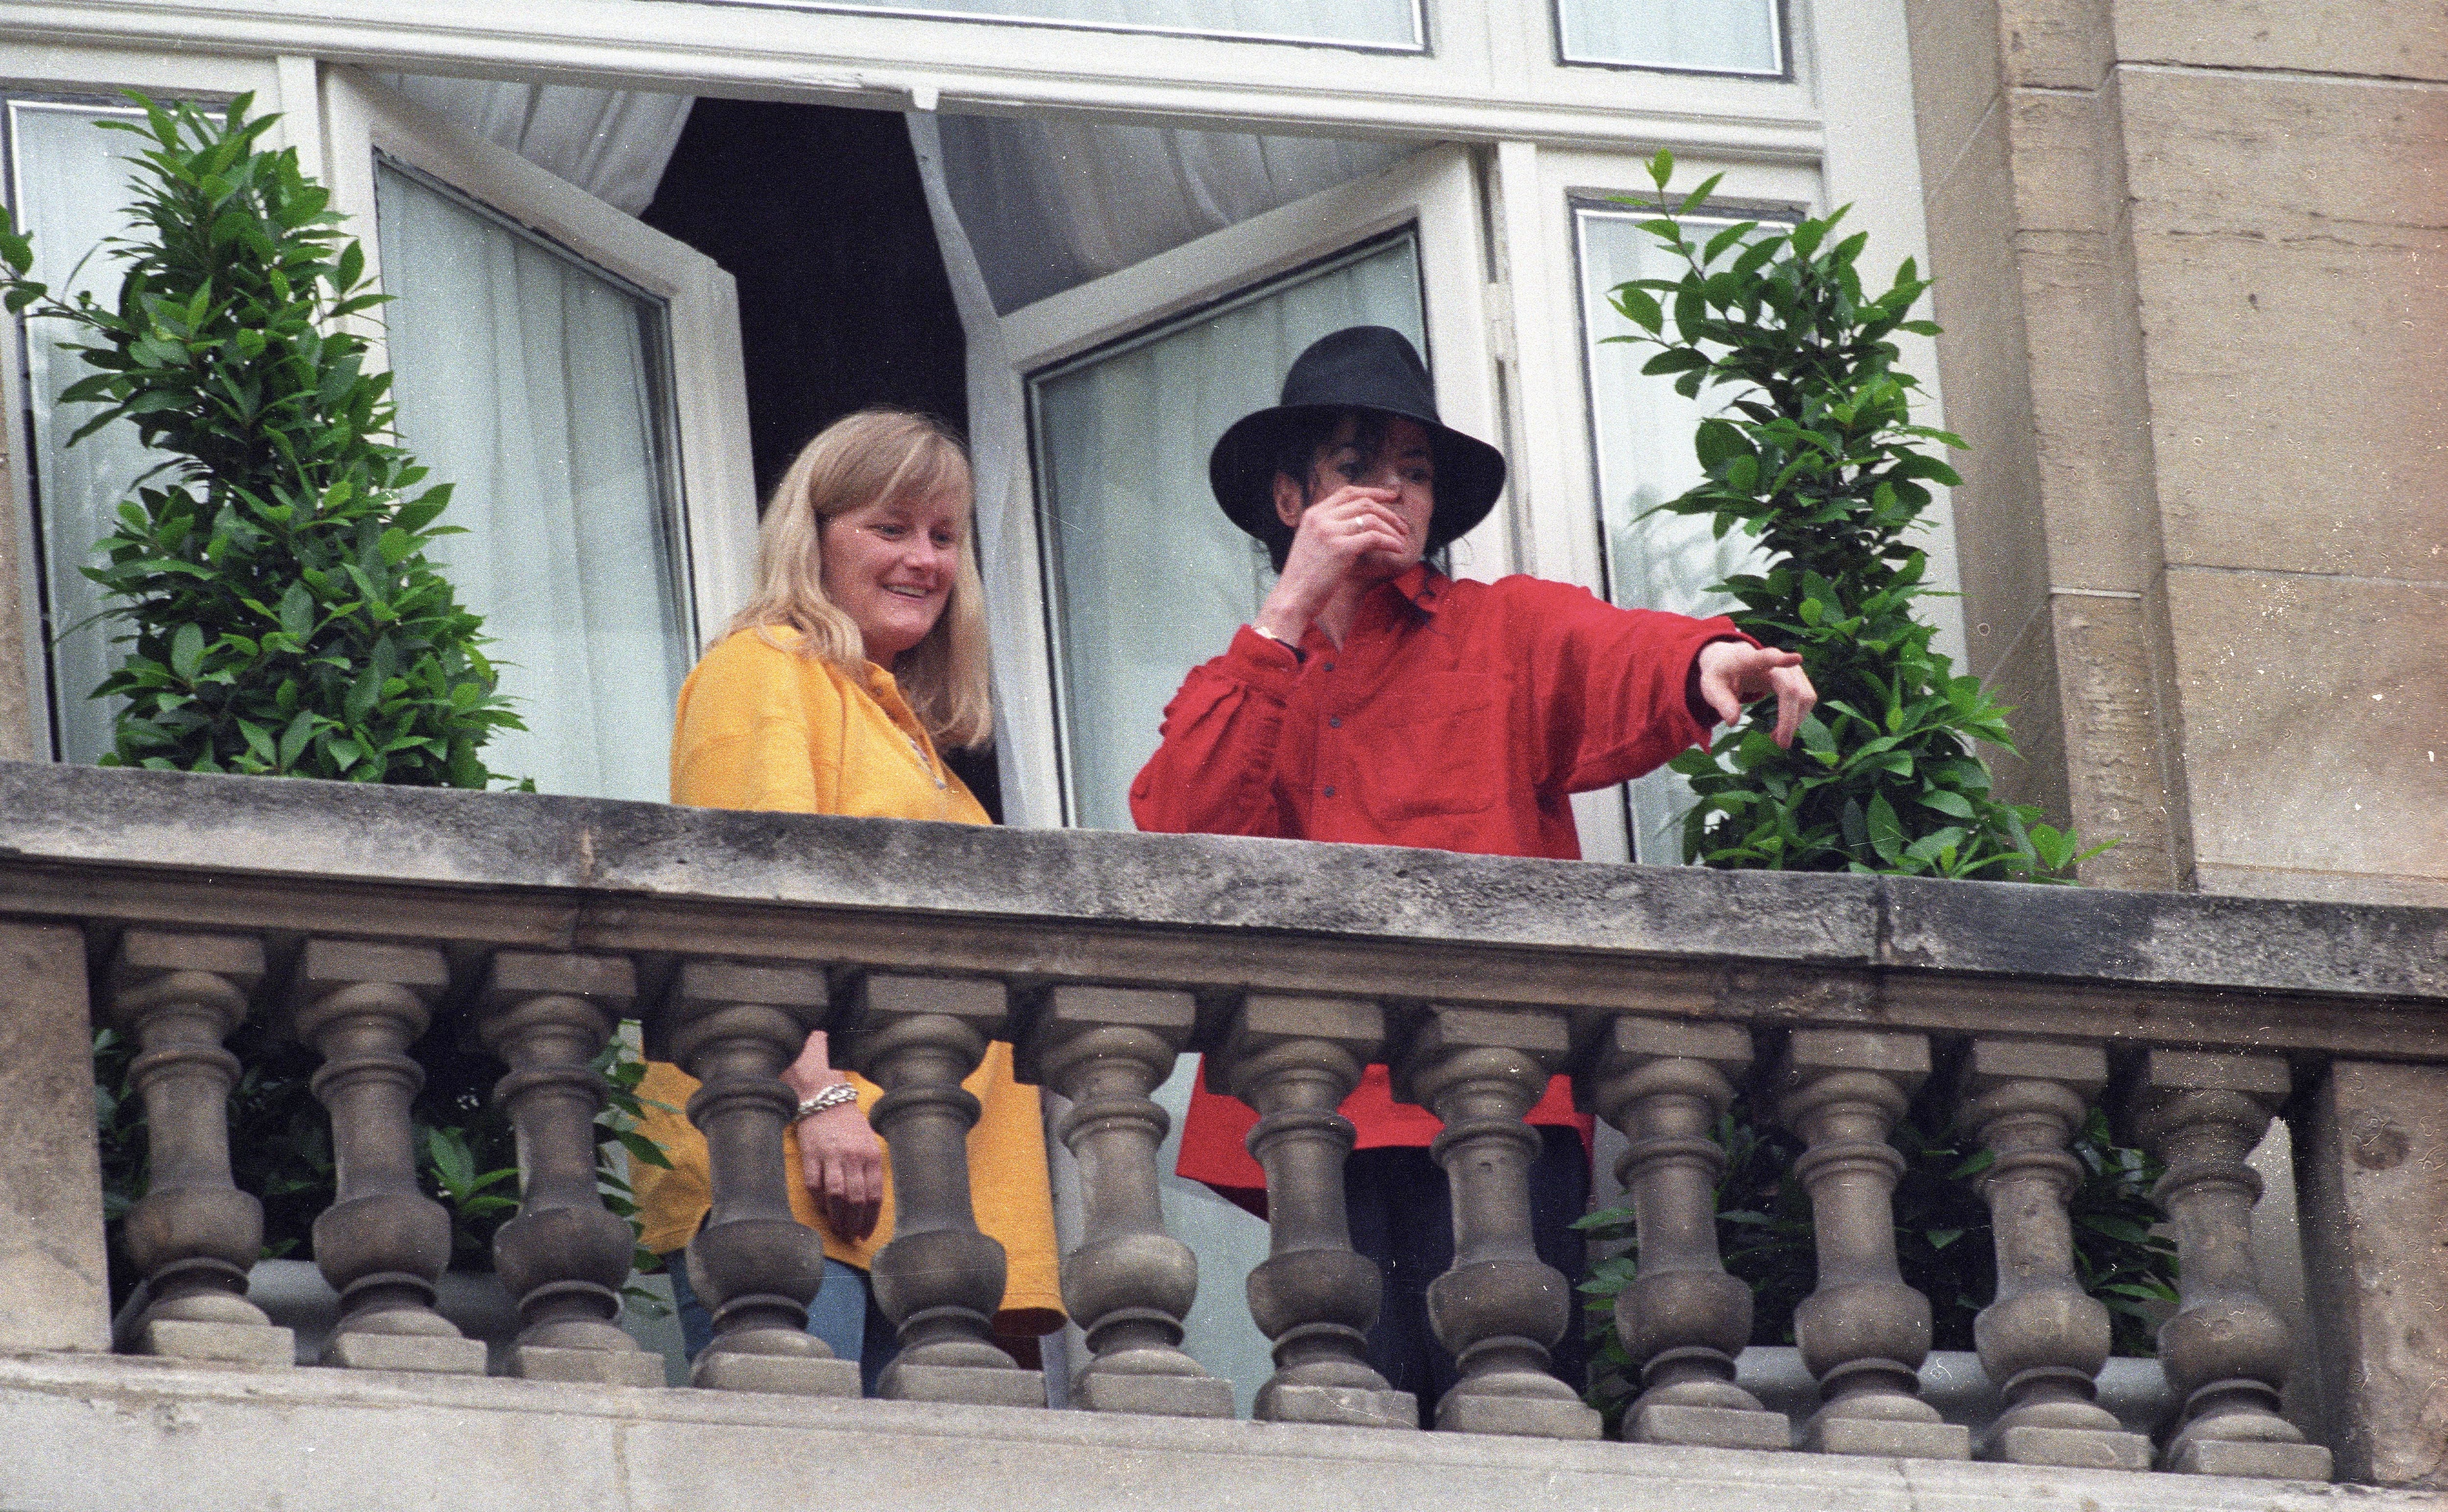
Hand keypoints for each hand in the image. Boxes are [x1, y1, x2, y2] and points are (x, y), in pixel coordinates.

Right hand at [793, 1097, 882, 1241]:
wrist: (826, 1101)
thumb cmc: (850, 1127)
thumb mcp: (869, 1145)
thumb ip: (871, 1171)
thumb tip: (869, 1206)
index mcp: (871, 1156)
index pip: (874, 1195)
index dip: (870, 1219)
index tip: (865, 1234)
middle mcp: (853, 1157)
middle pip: (856, 1200)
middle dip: (853, 1223)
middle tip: (850, 1236)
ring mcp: (831, 1156)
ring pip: (836, 1196)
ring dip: (837, 1217)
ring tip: (837, 1229)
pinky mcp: (810, 1155)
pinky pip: (814, 1185)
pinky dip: (818, 1201)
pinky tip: (822, 1209)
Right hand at [1253, 485, 1410, 640]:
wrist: (1292, 599)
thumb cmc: (1304, 578)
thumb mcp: (1312, 544)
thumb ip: (1328, 529)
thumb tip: (1358, 524)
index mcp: (1313, 514)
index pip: (1348, 492)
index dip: (1373, 492)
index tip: (1392, 497)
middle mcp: (1320, 518)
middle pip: (1364, 503)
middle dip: (1389, 512)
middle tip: (1403, 525)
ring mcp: (1330, 532)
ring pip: (1372, 519)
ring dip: (1393, 529)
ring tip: (1402, 541)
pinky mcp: (1341, 549)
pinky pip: (1375, 537)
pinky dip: (1391, 542)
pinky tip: (1399, 550)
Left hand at [1696, 640, 1817, 747]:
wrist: (1732, 662)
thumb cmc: (1722, 676)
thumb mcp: (1712, 688)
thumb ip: (1721, 702)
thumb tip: (1733, 722)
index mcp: (1750, 659)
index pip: (1767, 657)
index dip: (1782, 659)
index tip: (1797, 659)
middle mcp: (1776, 661)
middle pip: (1792, 689)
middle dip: (1789, 718)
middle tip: (1780, 744)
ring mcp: (1791, 669)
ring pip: (1805, 696)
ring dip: (1795, 720)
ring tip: (1776, 738)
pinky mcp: (1799, 678)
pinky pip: (1807, 699)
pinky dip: (1798, 717)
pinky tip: (1782, 728)